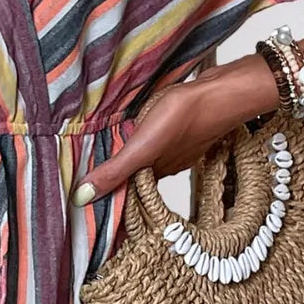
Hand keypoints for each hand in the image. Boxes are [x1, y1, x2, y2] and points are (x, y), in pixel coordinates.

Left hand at [71, 56, 280, 203]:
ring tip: (103, 167)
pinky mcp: (179, 131)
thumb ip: (114, 171)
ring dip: (128, 166)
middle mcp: (164, 166)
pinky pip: (155, 146)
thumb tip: (83, 198)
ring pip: (145, 164)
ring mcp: (174, 149)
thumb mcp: (141, 148)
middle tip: (87, 192)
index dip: (110, 204)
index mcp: (154, 175)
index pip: (128, 198)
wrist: (220, 92)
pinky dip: (142, 147)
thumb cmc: (185, 117)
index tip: (86, 211)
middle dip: (115, 186)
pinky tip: (136, 139)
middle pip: (135, 182)